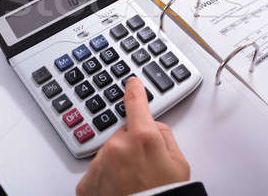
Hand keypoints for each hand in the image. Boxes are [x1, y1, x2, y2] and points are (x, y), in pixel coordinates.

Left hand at [76, 77, 189, 195]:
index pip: (136, 103)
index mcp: (143, 138)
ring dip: (117, 163)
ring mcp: (100, 164)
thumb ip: (164, 137)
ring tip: (132, 184)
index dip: (134, 90)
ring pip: (109, 153)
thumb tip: (153, 126)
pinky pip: (97, 172)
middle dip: (131, 145)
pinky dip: (105, 179)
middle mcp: (118, 147)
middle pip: (123, 134)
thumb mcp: (179, 164)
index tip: (132, 83)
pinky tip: (119, 190)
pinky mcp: (88, 183)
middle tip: (144, 167)